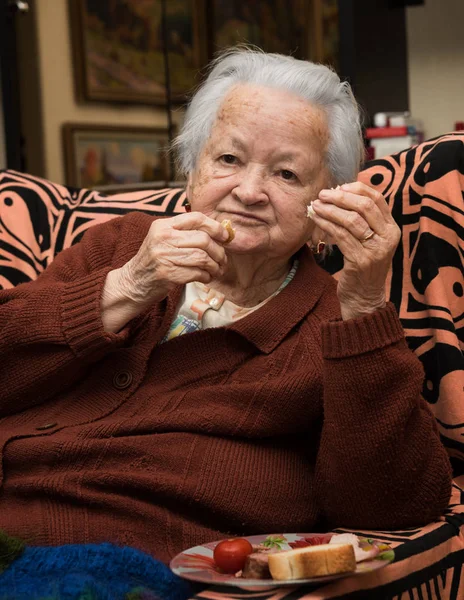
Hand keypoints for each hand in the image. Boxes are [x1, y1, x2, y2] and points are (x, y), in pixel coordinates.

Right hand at [101, 212, 228, 331]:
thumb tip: (220, 232)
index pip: (196, 218)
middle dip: (219, 251)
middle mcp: (163, 238)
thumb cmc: (154, 261)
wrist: (133, 283)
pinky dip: (207, 277)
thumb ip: (185, 233)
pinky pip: (197, 273)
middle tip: (223, 260)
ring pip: (203, 257)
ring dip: (215, 266)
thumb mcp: (164, 240)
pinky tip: (206, 278)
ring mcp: (164, 256)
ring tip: (217, 270)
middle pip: (203, 240)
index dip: (215, 227)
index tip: (225, 236)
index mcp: (163, 226)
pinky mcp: (168, 274)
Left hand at [310, 182, 399, 320]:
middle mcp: (387, 238)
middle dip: (340, 197)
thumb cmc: (363, 266)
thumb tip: (341, 192)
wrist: (364, 298)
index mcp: (392, 229)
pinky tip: (316, 219)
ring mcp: (375, 250)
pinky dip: (326, 224)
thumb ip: (363, 220)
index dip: (356, 189)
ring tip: (315, 205)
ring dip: (330, 210)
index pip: (377, 199)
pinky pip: (340, 236)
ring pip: (351, 220)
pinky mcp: (360, 261)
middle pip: (364, 206)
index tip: (338, 187)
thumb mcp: (370, 241)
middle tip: (322, 194)